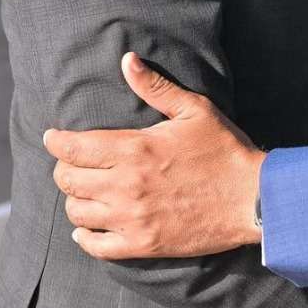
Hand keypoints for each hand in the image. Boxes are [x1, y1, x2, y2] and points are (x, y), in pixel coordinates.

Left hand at [45, 53, 264, 258]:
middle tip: (74, 163)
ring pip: (77, 212)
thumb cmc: (225, 149)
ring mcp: (132, 218)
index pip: (74, 147)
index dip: (56, 141)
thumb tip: (127, 61)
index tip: (53, 137)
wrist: (254, 198)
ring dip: (76, 200)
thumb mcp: (194, 110)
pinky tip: (88, 226)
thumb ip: (155, 87)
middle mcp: (126, 185)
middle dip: (64, 168)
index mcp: (136, 149)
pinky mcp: (142, 245)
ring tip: (86, 192)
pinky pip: (94, 246)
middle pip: (68, 179)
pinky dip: (84, 236)